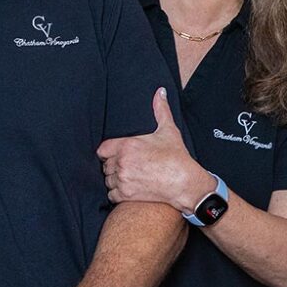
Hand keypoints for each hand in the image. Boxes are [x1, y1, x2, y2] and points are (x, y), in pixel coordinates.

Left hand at [97, 87, 205, 209]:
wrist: (185, 183)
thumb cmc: (176, 156)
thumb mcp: (168, 130)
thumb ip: (160, 109)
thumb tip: (160, 92)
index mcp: (127, 145)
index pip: (102, 149)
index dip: (108, 152)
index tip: (116, 154)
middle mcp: (121, 162)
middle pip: (105, 165)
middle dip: (112, 165)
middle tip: (124, 166)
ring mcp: (123, 179)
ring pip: (107, 180)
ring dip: (114, 179)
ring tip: (127, 177)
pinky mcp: (126, 195)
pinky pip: (111, 195)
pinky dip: (116, 193)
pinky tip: (127, 188)